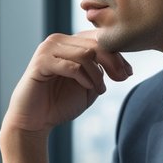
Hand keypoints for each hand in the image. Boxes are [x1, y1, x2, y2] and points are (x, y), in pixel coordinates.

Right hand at [0, 33, 132, 162]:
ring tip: (100, 89)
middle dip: (112, 62)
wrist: (33, 122)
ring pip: (84, 53)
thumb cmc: (59, 105)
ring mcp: (47, 49)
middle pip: (94, 44)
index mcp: (69, 44)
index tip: (128, 73)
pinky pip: (70, 65)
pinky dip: (83, 77)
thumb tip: (118, 61)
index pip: (98, 39)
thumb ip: (100, 71)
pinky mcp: (40, 62)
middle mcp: (57, 41)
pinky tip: (88, 87)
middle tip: (121, 79)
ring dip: (97, 73)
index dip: (116, 54)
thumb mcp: (87, 86)